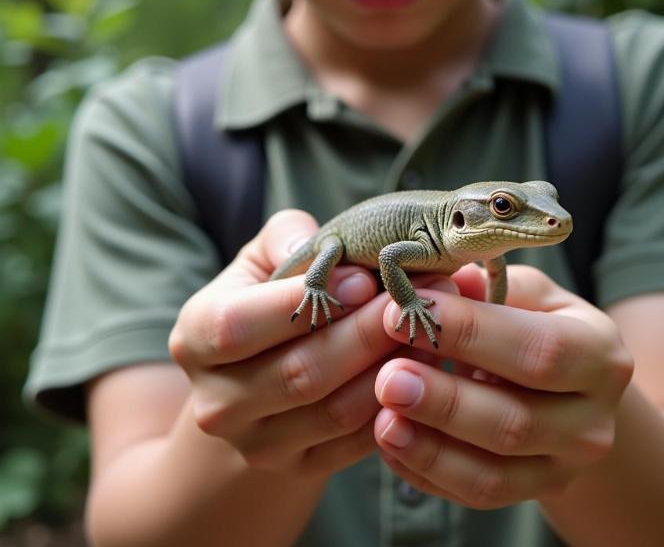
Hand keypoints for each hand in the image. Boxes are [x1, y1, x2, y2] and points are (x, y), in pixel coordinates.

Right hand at [169, 209, 399, 479]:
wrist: (255, 381)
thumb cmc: (264, 301)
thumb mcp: (262, 260)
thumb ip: (286, 238)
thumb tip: (325, 249)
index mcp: (193, 338)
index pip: (239, 325)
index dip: (302, 300)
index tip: (363, 277)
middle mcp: (217, 402)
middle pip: (298, 373)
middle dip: (363, 333)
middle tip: (412, 302)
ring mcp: (257, 445)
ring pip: (336, 412)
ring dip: (389, 368)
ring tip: (425, 328)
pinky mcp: (299, 469)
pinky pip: (358, 442)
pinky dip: (396, 404)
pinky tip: (423, 369)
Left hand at [372, 265, 633, 506]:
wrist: (570, 386)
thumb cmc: (537, 322)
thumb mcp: (526, 293)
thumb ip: (488, 285)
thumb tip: (439, 280)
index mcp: (599, 354)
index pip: (537, 348)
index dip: (469, 332)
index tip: (407, 312)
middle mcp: (593, 421)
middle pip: (515, 420)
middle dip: (445, 400)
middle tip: (388, 377)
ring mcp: (566, 467)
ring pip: (495, 473)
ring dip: (431, 447)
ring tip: (382, 420)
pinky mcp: (535, 494)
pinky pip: (478, 495)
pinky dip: (429, 473)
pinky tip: (392, 443)